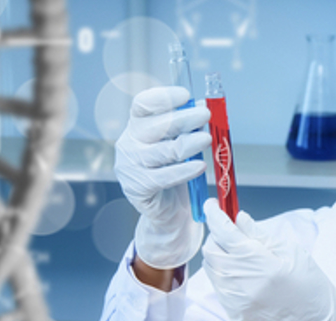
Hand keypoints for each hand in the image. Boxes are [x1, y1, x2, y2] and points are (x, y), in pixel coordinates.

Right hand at [114, 86, 211, 269]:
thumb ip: (187, 127)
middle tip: (205, 115)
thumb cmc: (175, 171)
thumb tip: (203, 107)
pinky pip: (164, 177)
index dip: (162, 97)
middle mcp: (129, 143)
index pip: (143, 105)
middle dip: (183, 119)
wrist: (169, 210)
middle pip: (155, 126)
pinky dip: (184, 170)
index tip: (185, 95)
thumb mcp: (180, 144)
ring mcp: (130, 166)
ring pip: (162, 151)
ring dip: (187, 144)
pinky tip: (200, 166)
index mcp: (137, 127)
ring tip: (206, 139)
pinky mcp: (138, 188)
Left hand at [201, 200, 335, 320]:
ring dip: (220, 255)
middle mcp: (243, 284)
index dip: (215, 215)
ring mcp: (235, 300)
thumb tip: (238, 218)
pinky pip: (218, 284)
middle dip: (217, 236)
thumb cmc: (308, 283)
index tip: (213, 205)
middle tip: (232, 231)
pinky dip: (224, 273)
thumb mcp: (290, 251)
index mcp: (261, 265)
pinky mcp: (233, 311)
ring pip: (211, 267)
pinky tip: (244, 274)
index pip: (225, 233)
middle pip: (211, 250)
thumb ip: (259, 235)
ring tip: (241, 255)